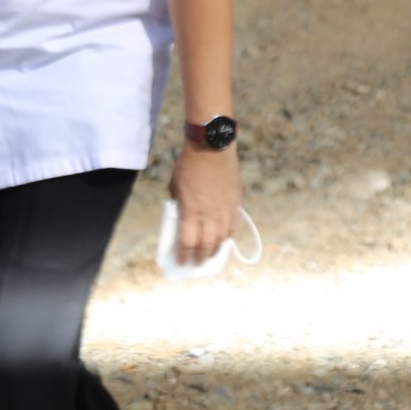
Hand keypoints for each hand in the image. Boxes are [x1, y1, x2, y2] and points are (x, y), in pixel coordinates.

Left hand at [169, 145, 240, 265]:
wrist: (212, 146)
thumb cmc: (189, 164)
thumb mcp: (175, 186)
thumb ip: (179, 204)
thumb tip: (181, 216)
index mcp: (191, 211)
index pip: (188, 242)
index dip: (184, 255)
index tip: (181, 261)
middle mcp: (209, 214)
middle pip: (207, 244)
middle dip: (201, 256)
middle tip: (197, 263)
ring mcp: (224, 208)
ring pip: (223, 237)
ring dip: (216, 249)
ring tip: (211, 254)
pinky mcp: (235, 201)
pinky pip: (232, 224)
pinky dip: (228, 235)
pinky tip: (224, 238)